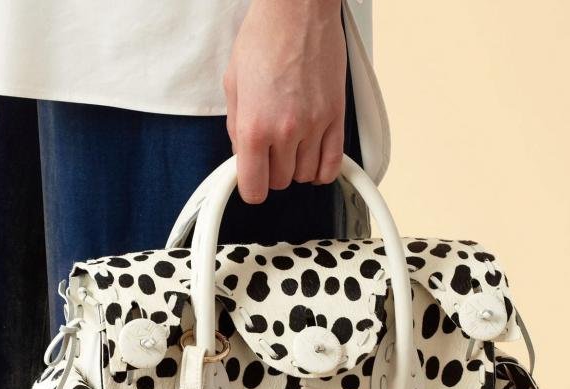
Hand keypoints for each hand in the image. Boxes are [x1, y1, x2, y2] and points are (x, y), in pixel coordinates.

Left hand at [223, 0, 346, 203]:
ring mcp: (314, 126)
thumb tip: (243, 154)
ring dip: (297, 168)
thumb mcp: (233, 85)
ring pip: (306, 175)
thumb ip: (237, 127)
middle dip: (273, 172)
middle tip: (270, 153)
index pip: (254, 187)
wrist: (297, 10)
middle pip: (281, 182)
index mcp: (255, 126)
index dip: (252, 189)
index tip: (253, 185)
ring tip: (291, 148)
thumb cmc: (265, 38)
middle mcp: (286, 131)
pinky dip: (323, 170)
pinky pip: (333, 164)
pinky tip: (314, 160)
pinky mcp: (336, 117)